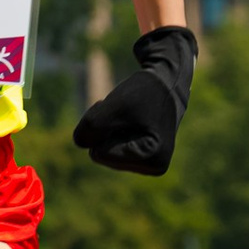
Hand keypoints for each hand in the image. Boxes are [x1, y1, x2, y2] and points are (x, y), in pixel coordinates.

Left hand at [73, 25, 196, 174]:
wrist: (167, 81)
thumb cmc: (145, 92)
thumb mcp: (114, 105)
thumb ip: (91, 127)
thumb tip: (81, 143)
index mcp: (152, 160)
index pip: (100, 154)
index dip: (105, 126)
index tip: (127, 110)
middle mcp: (152, 167)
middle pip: (101, 155)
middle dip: (105, 128)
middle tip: (126, 111)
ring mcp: (146, 164)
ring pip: (102, 150)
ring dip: (107, 128)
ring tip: (129, 114)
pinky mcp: (139, 157)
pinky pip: (107, 148)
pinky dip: (110, 130)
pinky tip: (128, 120)